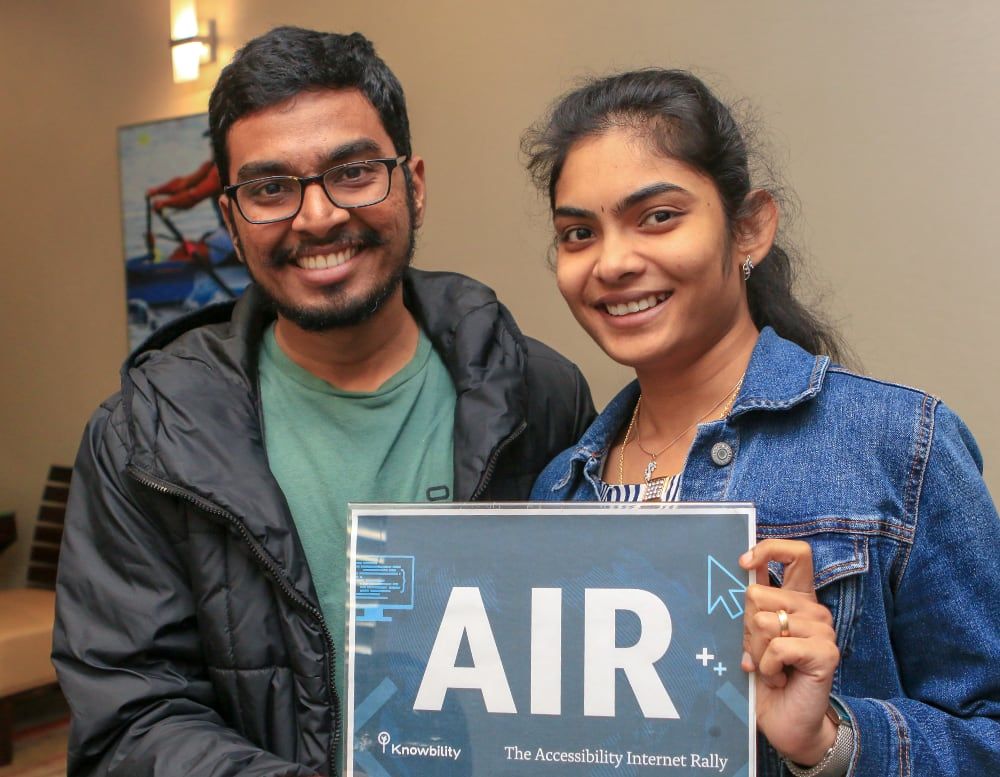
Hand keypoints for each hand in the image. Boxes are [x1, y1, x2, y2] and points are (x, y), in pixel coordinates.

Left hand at [740, 539, 839, 765]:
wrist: (787, 723)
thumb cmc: (768, 677)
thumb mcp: (752, 636)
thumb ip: (751, 607)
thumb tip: (738, 570)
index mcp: (797, 599)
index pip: (796, 554)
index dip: (768, 549)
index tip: (743, 563)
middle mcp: (813, 610)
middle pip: (758, 593)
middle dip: (745, 627)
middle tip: (758, 653)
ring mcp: (823, 630)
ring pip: (763, 622)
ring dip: (755, 652)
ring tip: (769, 669)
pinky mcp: (826, 652)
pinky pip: (777, 647)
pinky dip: (767, 667)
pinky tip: (777, 679)